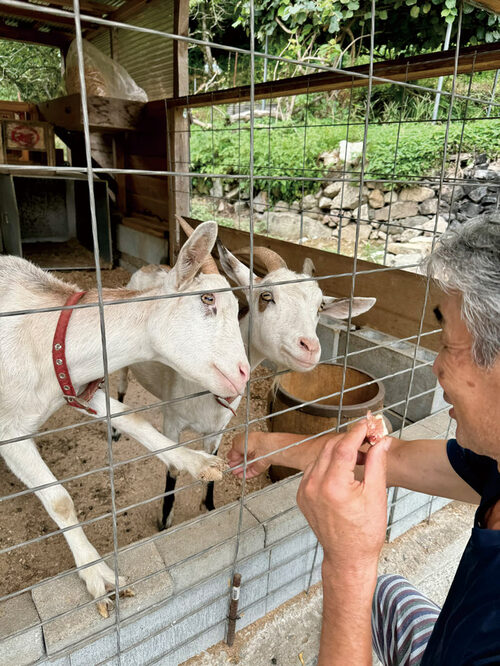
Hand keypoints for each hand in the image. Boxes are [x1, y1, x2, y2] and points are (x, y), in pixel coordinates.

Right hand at [228, 431, 271, 478]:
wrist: (264, 448)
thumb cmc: (253, 441)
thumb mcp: (237, 442)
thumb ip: (233, 451)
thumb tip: (231, 456)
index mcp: (248, 442)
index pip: (239, 449)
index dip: (234, 454)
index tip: (229, 458)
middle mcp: (253, 450)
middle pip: (243, 458)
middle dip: (236, 463)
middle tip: (230, 466)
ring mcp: (256, 459)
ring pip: (247, 466)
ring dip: (239, 469)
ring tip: (234, 472)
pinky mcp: (259, 467)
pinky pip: (252, 472)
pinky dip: (245, 474)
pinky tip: (240, 475)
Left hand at [296, 421, 388, 570]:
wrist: (347, 557)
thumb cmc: (364, 533)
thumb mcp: (376, 495)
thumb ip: (377, 463)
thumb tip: (381, 441)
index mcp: (333, 486)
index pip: (344, 446)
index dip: (357, 432)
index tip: (367, 423)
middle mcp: (314, 486)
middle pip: (330, 447)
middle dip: (349, 439)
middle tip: (367, 438)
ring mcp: (305, 491)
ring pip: (320, 456)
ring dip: (339, 450)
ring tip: (359, 456)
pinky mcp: (302, 495)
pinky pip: (314, 469)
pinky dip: (328, 463)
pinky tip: (344, 469)